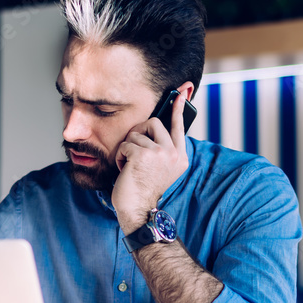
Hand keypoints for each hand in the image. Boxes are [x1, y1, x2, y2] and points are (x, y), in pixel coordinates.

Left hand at [112, 84, 191, 232]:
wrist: (137, 211)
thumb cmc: (142, 190)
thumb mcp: (157, 168)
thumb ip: (160, 148)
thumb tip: (153, 124)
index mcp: (180, 157)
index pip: (179, 126)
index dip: (178, 108)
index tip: (181, 91)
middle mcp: (174, 154)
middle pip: (154, 123)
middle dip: (138, 131)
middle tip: (133, 147)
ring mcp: (161, 153)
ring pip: (136, 134)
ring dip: (127, 148)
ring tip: (129, 166)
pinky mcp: (144, 155)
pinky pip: (125, 144)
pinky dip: (120, 156)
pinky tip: (124, 169)